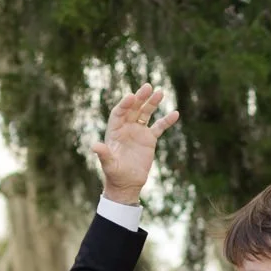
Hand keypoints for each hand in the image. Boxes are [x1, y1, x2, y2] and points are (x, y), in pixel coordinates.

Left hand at [92, 84, 179, 204]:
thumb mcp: (108, 164)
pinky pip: (159, 126)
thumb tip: (94, 146)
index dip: (124, 104)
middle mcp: (126, 128)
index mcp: (114, 130)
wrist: (127, 184)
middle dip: (140, 98)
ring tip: (160, 92)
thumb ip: (103, 154)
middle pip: (133, 108)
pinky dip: (166, 120)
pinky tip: (175, 113)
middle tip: (148, 87)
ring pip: (146, 113)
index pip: (119, 112)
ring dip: (152, 103)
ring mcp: (138, 132)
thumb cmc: (114, 174)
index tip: (131, 97)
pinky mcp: (149, 139)